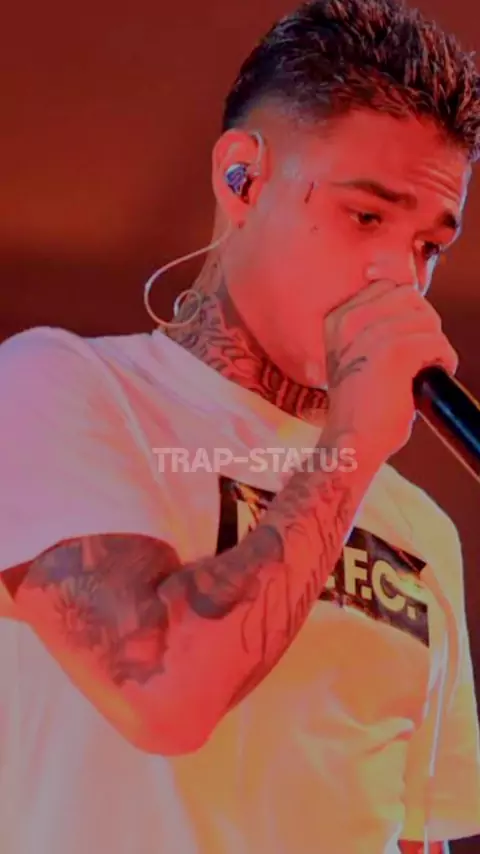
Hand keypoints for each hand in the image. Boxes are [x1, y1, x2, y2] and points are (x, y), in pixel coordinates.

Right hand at [324, 280, 457, 460]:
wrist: (351, 440)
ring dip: (434, 346)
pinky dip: (443, 361)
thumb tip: (413, 299)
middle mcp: (351, 320)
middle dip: (424, 324)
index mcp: (338, 318)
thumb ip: (373, 325)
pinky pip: (437, 343)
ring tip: (422, 370)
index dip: (407, 311)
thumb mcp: (354, 354)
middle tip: (419, 355)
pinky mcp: (395, 352)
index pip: (388, 287)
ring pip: (428, 321)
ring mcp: (372, 334)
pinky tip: (427, 379)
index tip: (406, 339)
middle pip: (411, 298)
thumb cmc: (358, 405)